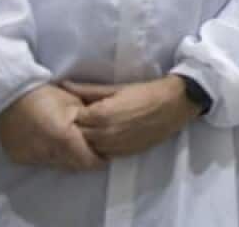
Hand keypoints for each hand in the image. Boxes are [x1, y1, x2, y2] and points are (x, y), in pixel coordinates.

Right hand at [0, 84, 105, 170]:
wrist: (9, 94)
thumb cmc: (46, 95)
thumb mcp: (74, 104)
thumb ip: (88, 124)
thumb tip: (101, 136)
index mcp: (63, 138)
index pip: (87, 161)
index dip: (98, 160)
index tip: (104, 157)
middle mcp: (46, 152)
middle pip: (73, 166)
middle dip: (83, 160)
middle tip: (89, 151)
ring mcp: (31, 157)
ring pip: (56, 165)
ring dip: (65, 158)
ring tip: (68, 145)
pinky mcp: (19, 158)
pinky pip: (40, 161)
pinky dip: (48, 155)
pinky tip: (49, 143)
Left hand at [63, 76, 198, 158]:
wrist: (174, 105)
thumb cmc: (145, 92)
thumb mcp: (116, 88)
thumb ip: (88, 90)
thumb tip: (64, 85)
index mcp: (100, 115)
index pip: (73, 120)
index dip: (74, 114)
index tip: (78, 109)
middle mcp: (104, 134)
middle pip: (79, 136)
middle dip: (79, 128)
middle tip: (87, 119)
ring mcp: (115, 146)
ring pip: (90, 147)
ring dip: (90, 139)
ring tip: (98, 128)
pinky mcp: (125, 154)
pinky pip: (105, 154)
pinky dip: (103, 147)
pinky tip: (109, 137)